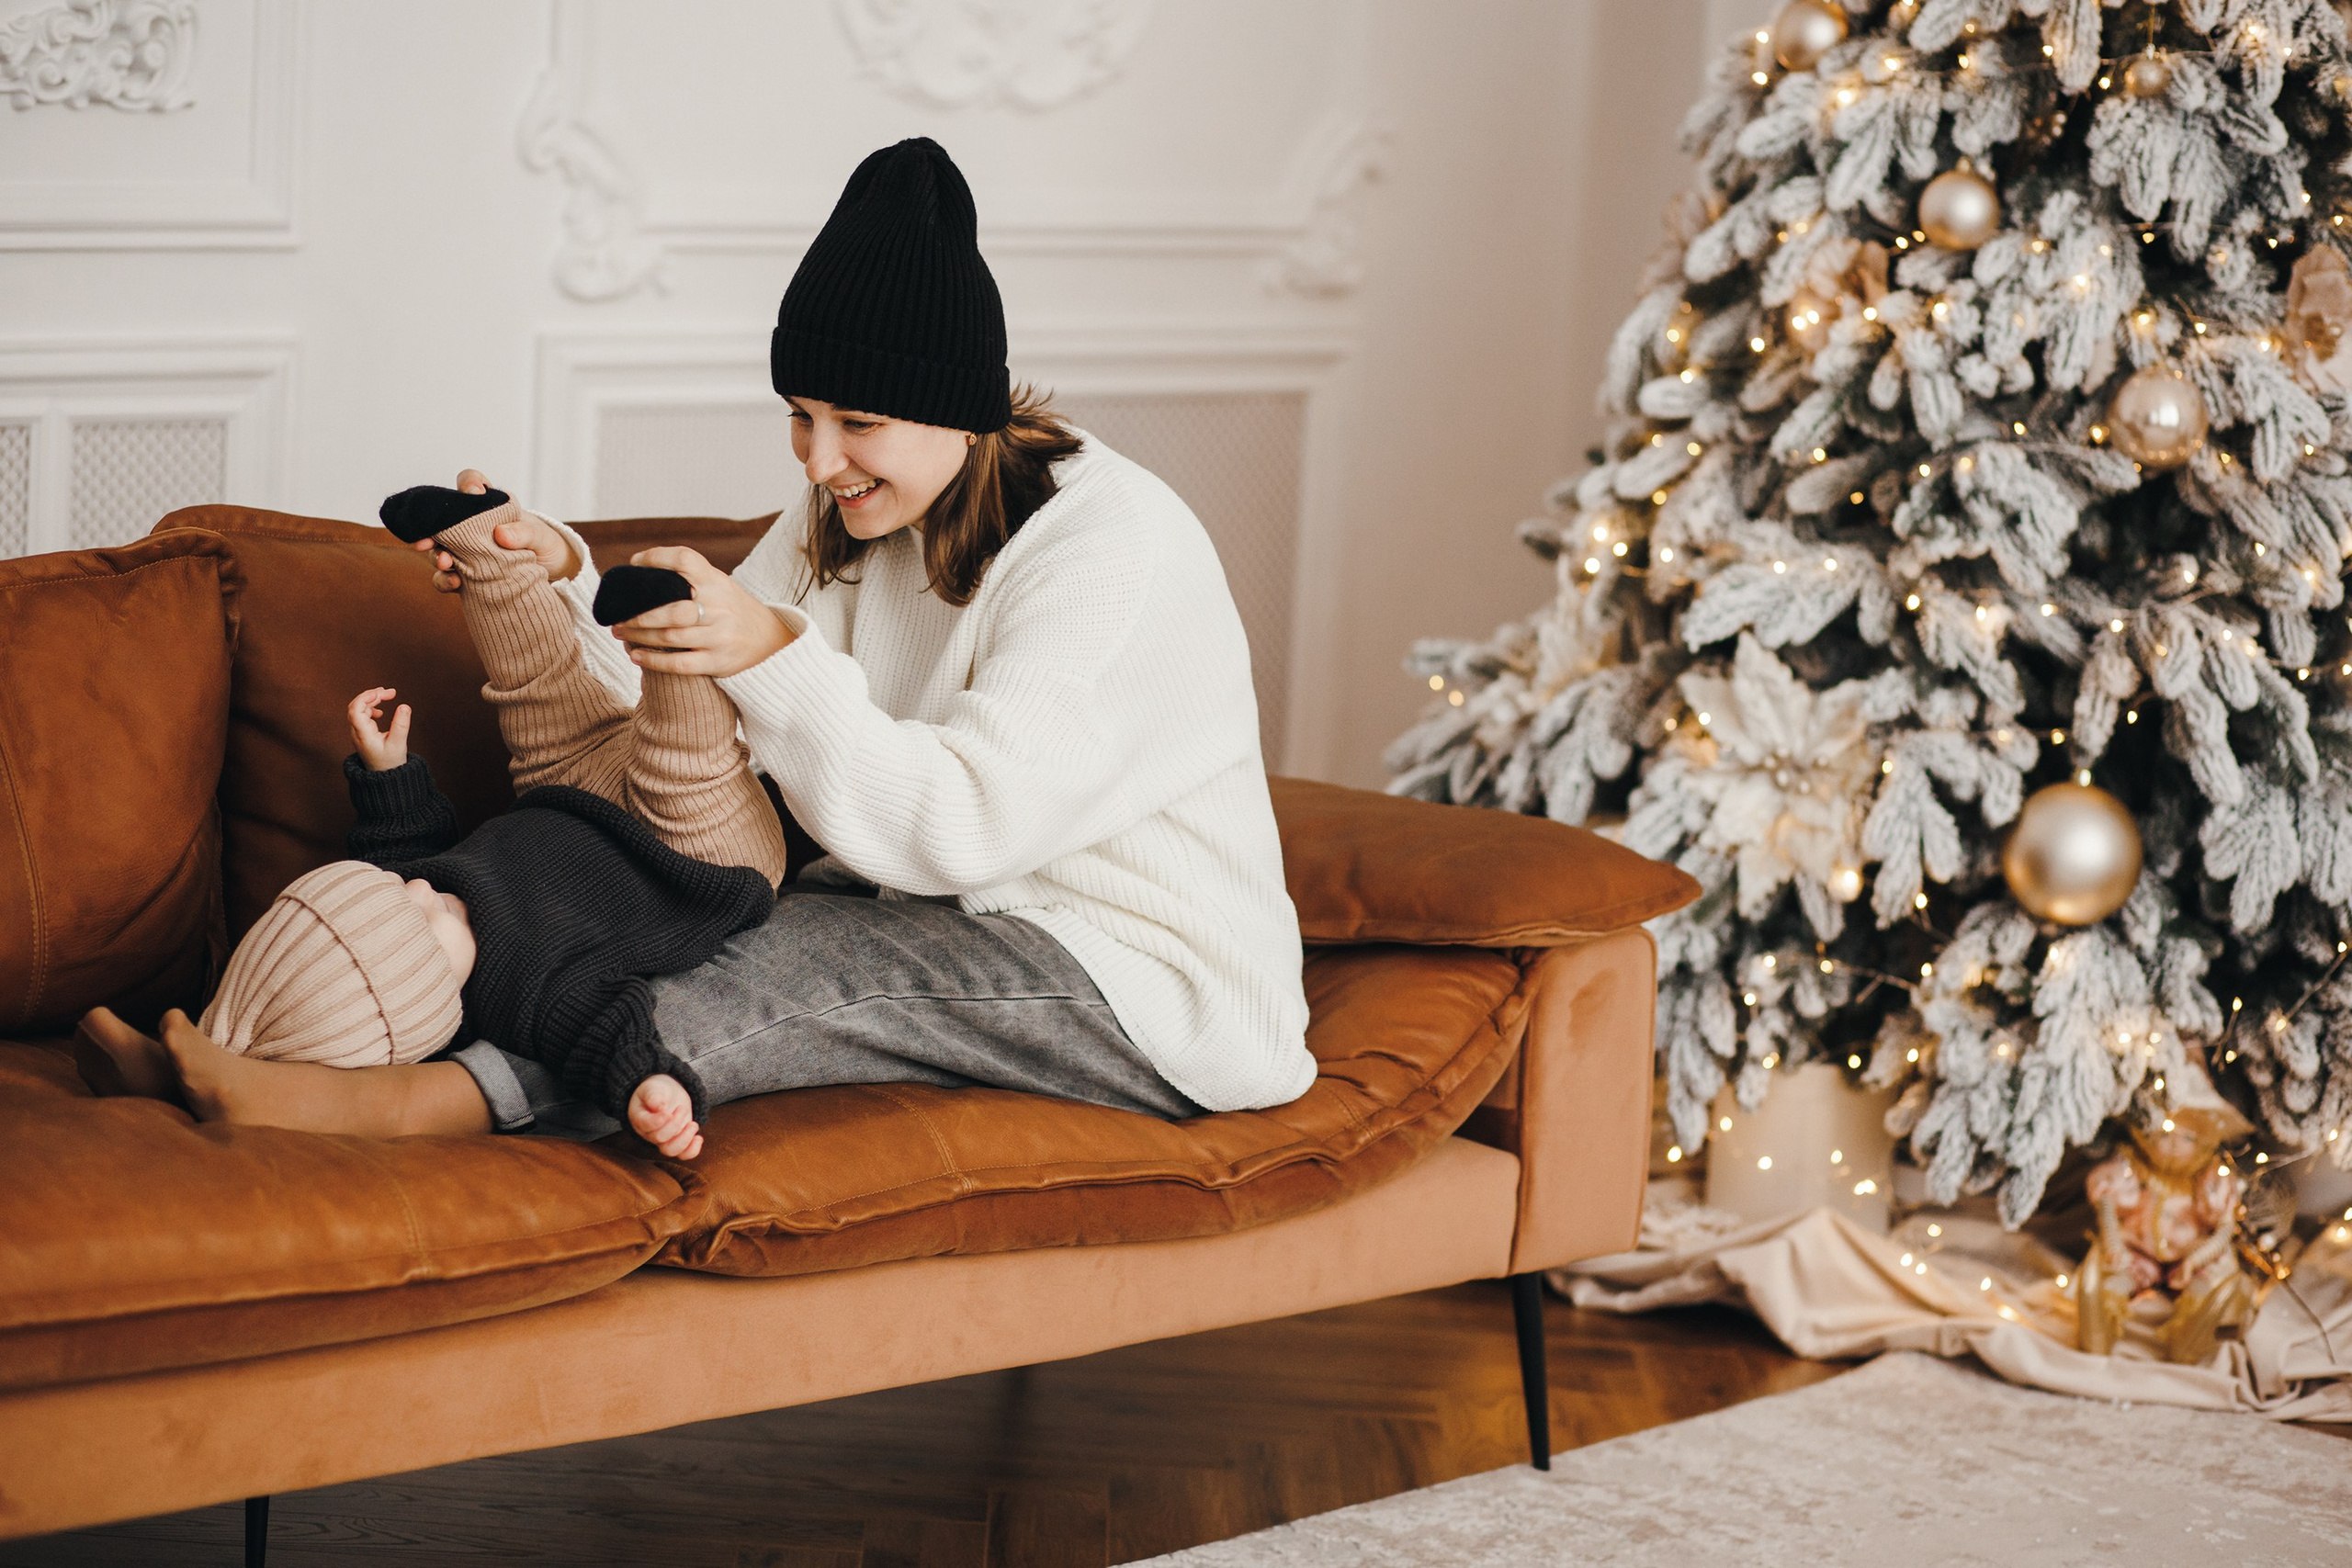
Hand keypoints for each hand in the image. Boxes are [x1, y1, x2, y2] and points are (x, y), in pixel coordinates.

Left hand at [348, 686, 410, 770]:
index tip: (383, 693)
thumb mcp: (399, 744)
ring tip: (388, 696)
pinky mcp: (362, 733)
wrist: (385, 778)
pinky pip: (361, 715)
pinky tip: (380, 711)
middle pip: (356, 706)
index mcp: (363, 734)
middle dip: (372, 695)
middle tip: (391, 692)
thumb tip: (404, 706)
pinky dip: (371, 708)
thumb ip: (401, 725)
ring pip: (358, 709)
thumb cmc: (391, 763)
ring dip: (372, 700)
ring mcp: (358, 732)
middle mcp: (357, 732)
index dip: (366, 697)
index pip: (355, 710)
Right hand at [417, 469, 580, 592]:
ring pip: (440, 549)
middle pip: (443, 520)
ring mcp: (466, 550)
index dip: (468, 483)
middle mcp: (472, 526)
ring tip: (445, 564)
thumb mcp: (541, 536)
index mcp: (489, 505)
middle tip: (427, 541)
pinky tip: (453, 583)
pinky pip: (448, 576)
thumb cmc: (544, 544)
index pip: (471, 483)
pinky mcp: (467, 574)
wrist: (552, 571)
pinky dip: (445, 580)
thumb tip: (501, 534)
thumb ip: (524, 532)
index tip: (472, 492)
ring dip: (437, 556)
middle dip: (431, 529)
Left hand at [609, 546, 794, 676]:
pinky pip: (680, 664)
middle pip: (671, 609)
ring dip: (639, 636)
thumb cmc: (732, 610)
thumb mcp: (720, 586)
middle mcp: (720, 607)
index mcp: (717, 582)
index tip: (635, 564)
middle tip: (617, 618)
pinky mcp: (719, 661)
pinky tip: (636, 656)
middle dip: (638, 616)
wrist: (771, 641)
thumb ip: (689, 580)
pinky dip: (654, 661)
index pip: (686, 561)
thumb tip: (639, 574)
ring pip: (671, 637)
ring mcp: (720, 636)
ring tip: (620, 634)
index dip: (657, 558)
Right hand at [628, 1072, 702, 1159]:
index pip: (646, 1125)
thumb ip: (653, 1096)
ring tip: (693, 1124)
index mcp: (639, 1118)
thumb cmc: (656, 1091)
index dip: (658, 1121)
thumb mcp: (652, 1088)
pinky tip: (699, 1138)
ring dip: (685, 1139)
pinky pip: (682, 1155)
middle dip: (675, 1123)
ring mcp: (663, 1140)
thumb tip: (660, 1107)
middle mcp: (649, 1133)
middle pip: (660, 1138)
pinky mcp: (676, 1141)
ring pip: (670, 1150)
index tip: (668, 1111)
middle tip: (682, 1108)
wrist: (666, 1095)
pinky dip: (692, 1150)